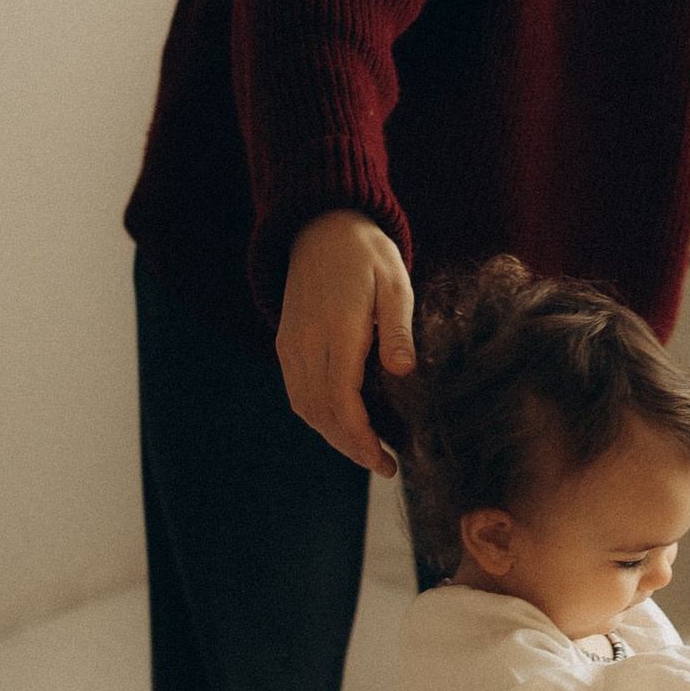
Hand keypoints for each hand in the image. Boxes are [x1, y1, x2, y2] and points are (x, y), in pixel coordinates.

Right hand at [278, 210, 414, 475]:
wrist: (320, 225)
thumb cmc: (367, 253)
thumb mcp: (395, 282)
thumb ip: (398, 328)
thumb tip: (403, 371)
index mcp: (337, 328)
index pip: (341, 400)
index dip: (361, 438)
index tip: (385, 460)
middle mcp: (306, 341)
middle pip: (320, 412)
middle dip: (350, 446)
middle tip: (384, 465)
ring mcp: (291, 343)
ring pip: (304, 406)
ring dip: (333, 436)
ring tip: (367, 451)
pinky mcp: (286, 342)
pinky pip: (297, 391)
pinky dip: (319, 416)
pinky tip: (344, 424)